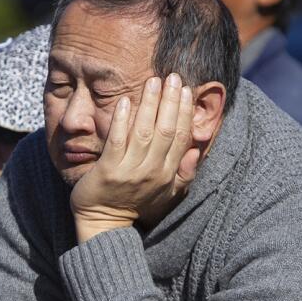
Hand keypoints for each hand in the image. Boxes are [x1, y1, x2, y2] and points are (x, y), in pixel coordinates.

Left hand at [69, 74, 200, 242]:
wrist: (104, 224)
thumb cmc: (135, 205)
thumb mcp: (167, 194)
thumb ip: (183, 173)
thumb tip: (197, 151)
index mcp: (168, 175)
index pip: (182, 137)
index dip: (185, 112)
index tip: (186, 90)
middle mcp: (153, 172)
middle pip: (166, 130)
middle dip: (170, 101)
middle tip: (172, 76)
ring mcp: (130, 171)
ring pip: (144, 132)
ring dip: (150, 104)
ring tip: (153, 81)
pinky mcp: (108, 171)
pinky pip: (117, 141)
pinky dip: (122, 120)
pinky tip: (126, 101)